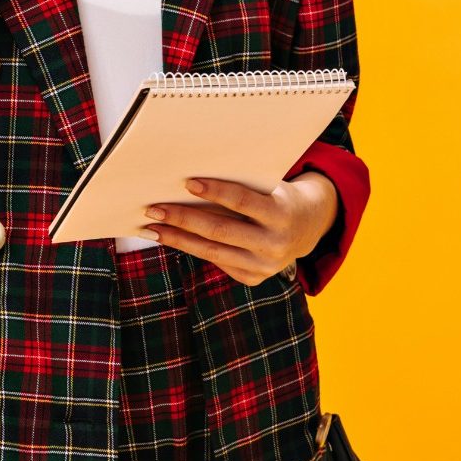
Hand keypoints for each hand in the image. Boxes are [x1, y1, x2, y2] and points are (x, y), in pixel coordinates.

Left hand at [142, 171, 338, 285]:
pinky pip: (218, 262)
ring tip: (152, 228)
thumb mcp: (269, 185)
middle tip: (153, 209)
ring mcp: (264, 266)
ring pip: (212, 251)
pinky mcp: (254, 278)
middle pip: (219, 230)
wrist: (308, 226)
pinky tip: (172, 239)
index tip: (186, 182)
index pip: (242, 200)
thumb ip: (241, 185)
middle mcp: (274, 244)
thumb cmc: (277, 194)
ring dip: (178, 239)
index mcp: (281, 213)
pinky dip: (192, 250)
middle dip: (182, 219)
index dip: (214, 191)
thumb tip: (191, 181)